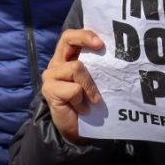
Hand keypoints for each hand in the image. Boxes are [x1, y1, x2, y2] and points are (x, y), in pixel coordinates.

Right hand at [41, 29, 104, 144]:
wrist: (79, 130)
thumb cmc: (90, 103)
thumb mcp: (95, 80)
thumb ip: (97, 66)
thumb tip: (115, 53)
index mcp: (68, 57)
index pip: (71, 36)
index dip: (85, 34)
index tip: (101, 42)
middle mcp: (57, 63)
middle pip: (67, 39)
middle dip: (85, 39)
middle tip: (100, 46)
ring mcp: (51, 76)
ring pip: (76, 67)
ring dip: (90, 85)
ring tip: (93, 100)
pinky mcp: (49, 90)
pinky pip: (74, 89)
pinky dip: (82, 100)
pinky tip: (83, 109)